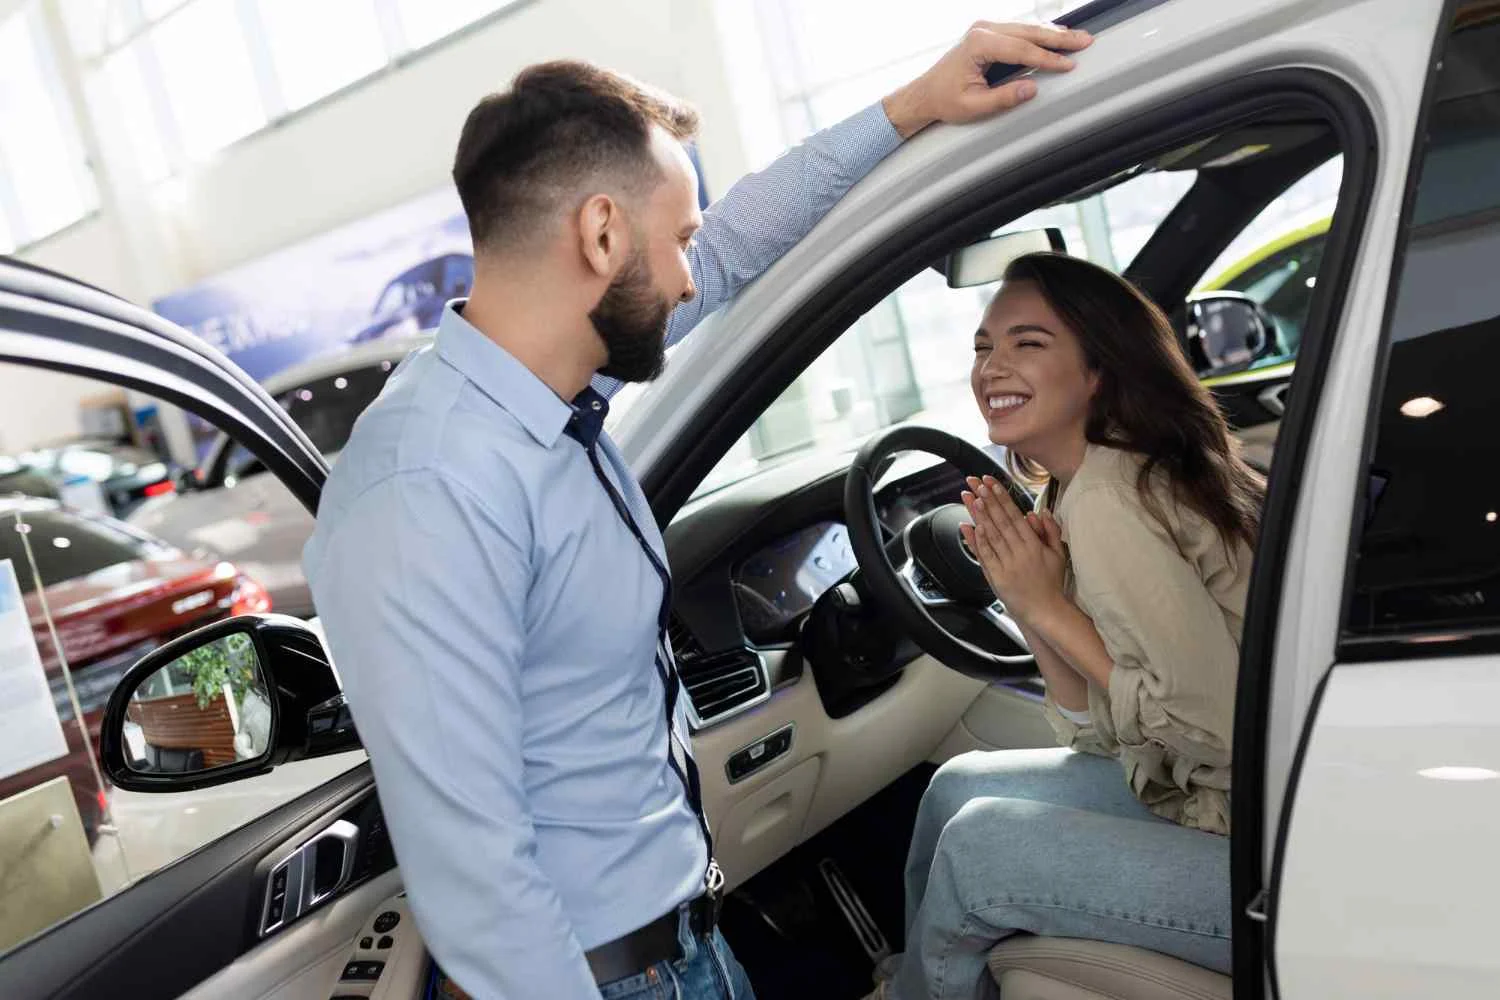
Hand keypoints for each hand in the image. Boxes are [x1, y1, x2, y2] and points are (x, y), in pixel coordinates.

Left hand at [883, 22, 1092, 138]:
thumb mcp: (974, 106)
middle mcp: (982, 30)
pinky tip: (1054, 35)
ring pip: (1025, 28)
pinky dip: (1037, 34)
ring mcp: (984, 28)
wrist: (925, 94)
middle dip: (1059, 38)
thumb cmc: (945, 100)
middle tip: (1085, 41)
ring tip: (1076, 37)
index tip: (1069, 64)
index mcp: (979, 44)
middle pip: (1028, 32)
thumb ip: (1004, 98)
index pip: (1022, 50)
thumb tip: (1032, 88)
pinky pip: (1018, 30)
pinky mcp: (986, 33)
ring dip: (1052, 33)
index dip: (1048, 58)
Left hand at [959, 475, 1067, 624]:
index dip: (1003, 499)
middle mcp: (1020, 553)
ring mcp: (1007, 565)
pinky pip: (986, 556)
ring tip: (973, 499)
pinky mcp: (997, 577)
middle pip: (1001, 522)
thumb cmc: (1052, 582)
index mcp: (1034, 545)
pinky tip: (971, 527)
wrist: (1046, 611)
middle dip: (989, 501)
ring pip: (992, 536)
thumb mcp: (1059, 554)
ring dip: (981, 516)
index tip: (993, 484)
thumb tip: (1042, 512)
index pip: (1016, 517)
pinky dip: (978, 541)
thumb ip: (1051, 531)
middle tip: (978, 484)